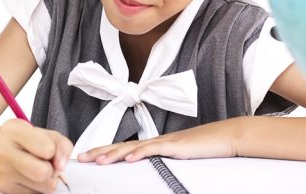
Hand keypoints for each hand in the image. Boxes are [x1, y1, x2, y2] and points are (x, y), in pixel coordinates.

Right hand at [0, 119, 72, 193]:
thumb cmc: (25, 141)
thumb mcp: (45, 133)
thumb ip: (62, 145)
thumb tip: (61, 165)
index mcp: (14, 132)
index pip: (47, 149)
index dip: (54, 151)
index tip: (48, 150)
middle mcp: (3, 152)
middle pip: (43, 172)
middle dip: (51, 169)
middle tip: (45, 163)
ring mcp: (2, 173)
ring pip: (44, 187)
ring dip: (48, 180)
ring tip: (38, 169)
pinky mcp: (5, 189)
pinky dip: (38, 187)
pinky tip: (30, 177)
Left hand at [77, 117, 244, 163]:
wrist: (224, 137)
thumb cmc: (203, 148)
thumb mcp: (177, 158)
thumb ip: (161, 161)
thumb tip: (146, 168)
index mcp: (153, 145)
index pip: (123, 147)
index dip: (104, 151)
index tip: (88, 157)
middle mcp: (154, 142)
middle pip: (121, 146)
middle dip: (100, 152)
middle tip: (81, 159)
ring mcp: (163, 143)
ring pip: (133, 147)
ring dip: (113, 154)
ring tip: (97, 161)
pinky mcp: (174, 146)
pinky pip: (154, 150)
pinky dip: (140, 154)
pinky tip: (128, 158)